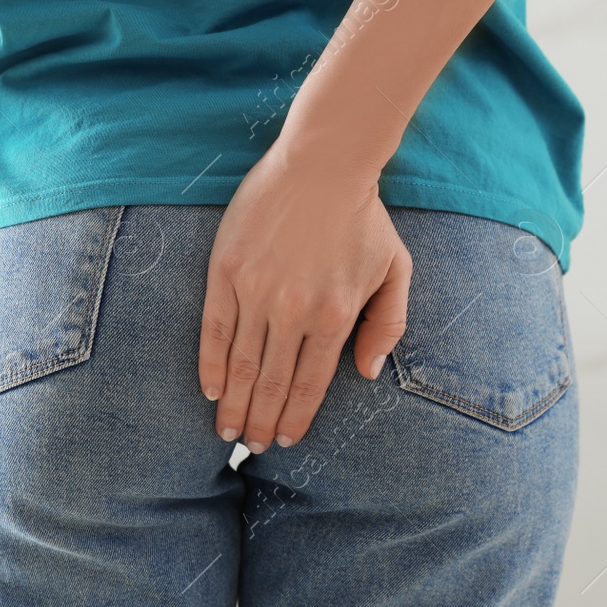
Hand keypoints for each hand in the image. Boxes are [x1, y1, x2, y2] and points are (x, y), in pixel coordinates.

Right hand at [198, 139, 410, 450]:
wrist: (323, 161)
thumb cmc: (363, 216)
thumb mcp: (396, 269)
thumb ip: (387, 325)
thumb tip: (366, 373)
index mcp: (335, 315)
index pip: (311, 383)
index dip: (297, 418)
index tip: (285, 441)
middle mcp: (294, 311)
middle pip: (272, 382)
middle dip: (260, 421)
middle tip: (250, 445)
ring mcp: (257, 291)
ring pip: (242, 363)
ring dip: (234, 403)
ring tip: (226, 430)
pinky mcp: (227, 271)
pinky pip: (215, 329)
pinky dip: (211, 364)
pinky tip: (210, 390)